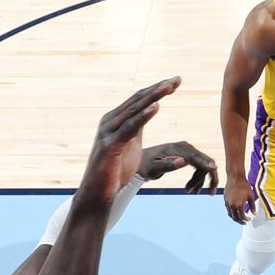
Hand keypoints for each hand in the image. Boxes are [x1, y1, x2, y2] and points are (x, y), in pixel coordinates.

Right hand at [81, 77, 180, 204]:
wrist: (97, 194)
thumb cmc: (114, 172)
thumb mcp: (129, 144)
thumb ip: (136, 128)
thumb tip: (149, 111)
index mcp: (115, 120)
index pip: (138, 99)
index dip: (157, 89)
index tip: (175, 81)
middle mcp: (109, 121)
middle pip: (137, 100)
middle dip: (159, 89)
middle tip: (177, 79)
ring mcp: (108, 132)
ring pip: (134, 110)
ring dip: (154, 97)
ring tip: (169, 87)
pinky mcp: (109, 145)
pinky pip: (129, 128)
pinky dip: (143, 116)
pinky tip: (156, 107)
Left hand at [140, 142, 218, 193]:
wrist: (141, 160)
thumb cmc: (145, 165)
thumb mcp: (153, 168)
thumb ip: (167, 165)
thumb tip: (183, 161)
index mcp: (178, 149)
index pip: (197, 157)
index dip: (207, 164)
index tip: (215, 170)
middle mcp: (185, 147)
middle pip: (205, 161)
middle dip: (209, 177)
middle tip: (211, 193)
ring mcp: (187, 150)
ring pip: (203, 165)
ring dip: (200, 180)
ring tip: (190, 192)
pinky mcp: (187, 155)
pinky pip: (199, 166)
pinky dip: (198, 178)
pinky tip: (191, 189)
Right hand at [223, 177, 254, 224]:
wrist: (235, 177)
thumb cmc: (244, 185)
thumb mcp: (251, 196)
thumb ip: (252, 206)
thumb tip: (254, 213)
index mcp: (239, 205)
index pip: (242, 217)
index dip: (246, 219)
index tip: (249, 219)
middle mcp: (232, 205)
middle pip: (235, 217)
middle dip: (240, 221)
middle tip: (244, 222)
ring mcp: (227, 203)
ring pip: (230, 214)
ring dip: (235, 217)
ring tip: (239, 217)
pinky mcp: (225, 199)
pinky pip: (228, 208)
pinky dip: (231, 211)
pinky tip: (235, 210)